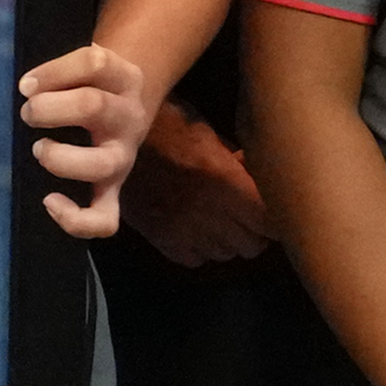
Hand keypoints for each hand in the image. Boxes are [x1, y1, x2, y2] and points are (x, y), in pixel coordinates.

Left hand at [18, 40, 159, 240]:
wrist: (130, 105)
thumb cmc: (93, 83)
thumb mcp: (87, 66)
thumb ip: (58, 70)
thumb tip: (26, 87)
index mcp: (123, 78)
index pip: (94, 63)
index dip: (54, 72)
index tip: (25, 85)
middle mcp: (128, 116)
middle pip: (92, 106)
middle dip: (49, 108)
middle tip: (28, 113)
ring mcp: (123, 157)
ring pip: (101, 164)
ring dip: (60, 158)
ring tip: (39, 149)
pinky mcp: (114, 190)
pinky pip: (105, 218)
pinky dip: (76, 219)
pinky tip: (50, 201)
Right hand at [116, 108, 280, 269]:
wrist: (111, 139)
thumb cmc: (164, 125)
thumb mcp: (207, 132)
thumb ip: (235, 161)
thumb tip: (254, 176)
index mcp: (225, 182)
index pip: (271, 221)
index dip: (274, 216)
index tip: (269, 205)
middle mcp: (209, 213)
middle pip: (253, 245)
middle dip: (254, 230)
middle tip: (246, 212)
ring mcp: (184, 232)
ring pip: (226, 255)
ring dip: (228, 241)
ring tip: (219, 221)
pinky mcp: (161, 241)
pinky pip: (195, 260)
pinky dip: (199, 249)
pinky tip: (193, 229)